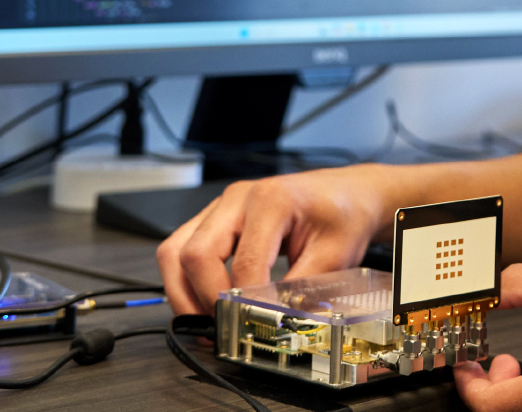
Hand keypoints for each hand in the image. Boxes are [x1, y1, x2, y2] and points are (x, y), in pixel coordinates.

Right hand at [155, 165, 405, 313]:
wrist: (346, 194)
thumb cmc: (341, 215)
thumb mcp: (335, 255)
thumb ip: (303, 291)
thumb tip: (279, 325)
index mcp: (271, 200)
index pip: (243, 262)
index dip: (244, 302)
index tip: (254, 327)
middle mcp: (238, 198)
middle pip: (194, 253)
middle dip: (203, 298)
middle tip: (221, 328)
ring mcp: (222, 205)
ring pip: (175, 249)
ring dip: (183, 291)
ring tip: (205, 322)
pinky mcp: (216, 216)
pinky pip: (182, 247)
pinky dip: (186, 279)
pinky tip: (205, 302)